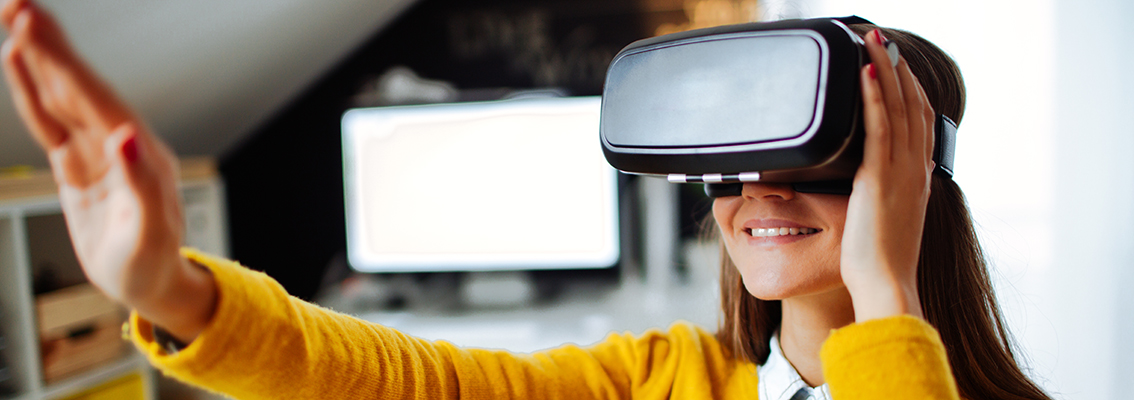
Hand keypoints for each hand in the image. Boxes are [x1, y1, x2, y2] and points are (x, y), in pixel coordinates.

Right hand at [1, 0, 214, 341]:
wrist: (151, 285)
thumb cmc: (155, 264)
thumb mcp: (152, 232)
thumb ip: (143, 183)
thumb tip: (127, 137)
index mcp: (140, 153)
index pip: (93, 98)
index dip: (62, 62)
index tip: (33, 26)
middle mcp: (120, 143)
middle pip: (75, 85)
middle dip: (46, 44)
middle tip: (15, 2)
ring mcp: (96, 150)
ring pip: (60, 94)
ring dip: (38, 57)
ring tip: (14, 16)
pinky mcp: (77, 164)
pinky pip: (50, 120)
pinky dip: (32, 90)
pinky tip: (18, 63)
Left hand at [839, 29, 934, 321]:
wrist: (887, 285)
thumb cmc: (881, 263)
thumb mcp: (893, 220)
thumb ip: (895, 194)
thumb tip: (900, 177)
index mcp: (918, 179)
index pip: (920, 122)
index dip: (912, 90)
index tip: (899, 67)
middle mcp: (914, 170)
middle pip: (912, 106)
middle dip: (899, 71)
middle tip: (883, 41)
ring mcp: (899, 172)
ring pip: (898, 109)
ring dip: (885, 71)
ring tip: (873, 42)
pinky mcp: (877, 178)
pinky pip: (877, 128)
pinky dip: (873, 97)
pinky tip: (865, 73)